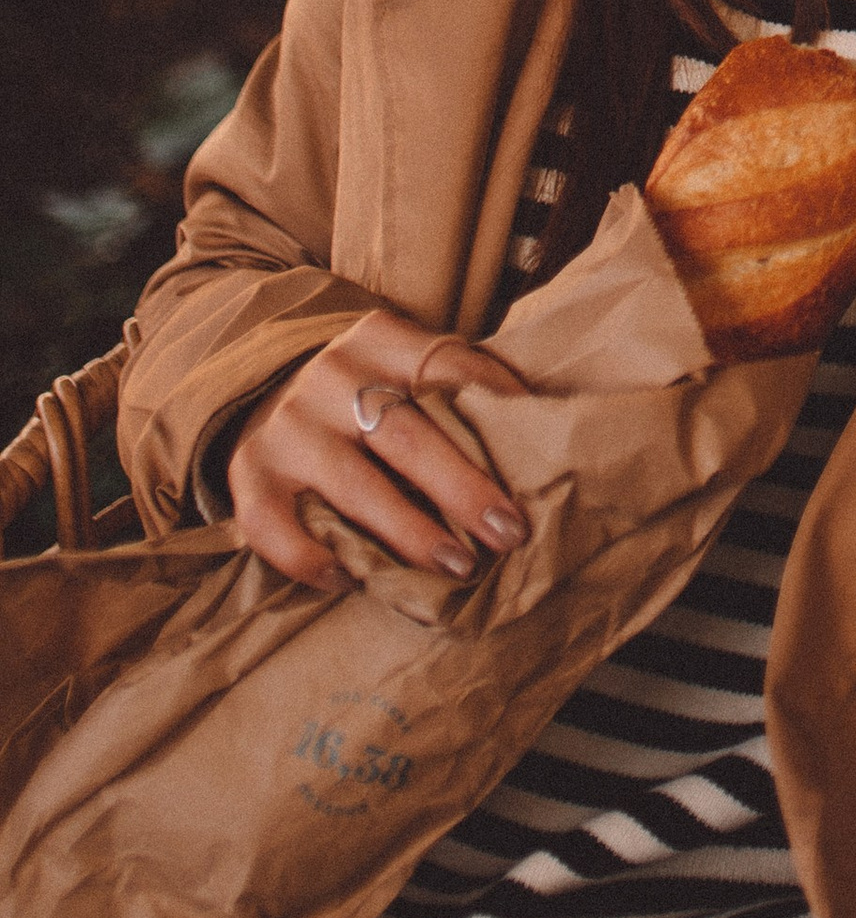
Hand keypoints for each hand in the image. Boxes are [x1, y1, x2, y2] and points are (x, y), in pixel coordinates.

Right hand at [229, 309, 527, 595]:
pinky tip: (352, 579)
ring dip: (410, 533)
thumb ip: (461, 390)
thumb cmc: (368, 394)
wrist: (264, 390)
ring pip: (355, 487)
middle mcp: (330, 376)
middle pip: (408, 436)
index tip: (536, 472)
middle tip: (506, 533)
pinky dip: (315, 559)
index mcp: (381, 339)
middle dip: (463, 490)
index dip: (497, 418)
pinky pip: (278, 528)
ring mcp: (287, 426)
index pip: (450, 371)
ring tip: (456, 566)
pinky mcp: (249, 474)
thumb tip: (544, 429)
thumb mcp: (410, 368)